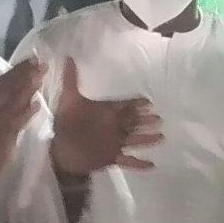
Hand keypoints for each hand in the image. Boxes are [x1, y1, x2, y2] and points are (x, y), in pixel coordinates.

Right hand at [0, 58, 45, 197]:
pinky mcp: (2, 138)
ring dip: (28, 87)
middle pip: (8, 88)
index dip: (15, 70)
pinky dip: (26, 113)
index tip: (30, 60)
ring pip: (12, 102)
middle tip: (40, 61)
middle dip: (24, 74)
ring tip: (41, 74)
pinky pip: (15, 123)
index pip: (0, 83)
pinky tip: (38, 104)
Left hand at [50, 57, 161, 177]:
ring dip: (147, 139)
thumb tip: (67, 57)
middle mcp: (114, 126)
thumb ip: (70, 80)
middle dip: (146, 120)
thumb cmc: (66, 124)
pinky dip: (139, 164)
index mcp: (106, 112)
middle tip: (159, 118)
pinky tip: (152, 165)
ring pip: (134, 139)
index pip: (124, 106)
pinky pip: (128, 161)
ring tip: (161, 137)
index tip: (148, 101)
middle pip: (133, 121)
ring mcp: (115, 142)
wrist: (61, 152)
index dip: (136, 104)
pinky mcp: (112, 157)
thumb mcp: (68, 101)